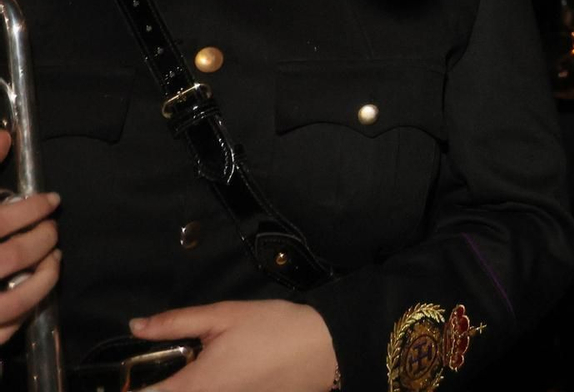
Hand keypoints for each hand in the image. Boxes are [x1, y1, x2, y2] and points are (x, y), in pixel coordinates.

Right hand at [0, 132, 59, 344]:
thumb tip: (4, 137)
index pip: (1, 221)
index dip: (33, 209)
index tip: (50, 200)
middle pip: (14, 258)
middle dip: (42, 240)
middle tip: (52, 228)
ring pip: (14, 302)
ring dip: (45, 279)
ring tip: (53, 260)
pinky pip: (0, 333)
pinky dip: (22, 315)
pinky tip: (31, 299)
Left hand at [133, 300, 337, 391]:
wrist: (327, 351)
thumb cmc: (273, 329)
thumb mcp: (224, 316)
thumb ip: (175, 323)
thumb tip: (135, 327)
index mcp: (193, 387)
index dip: (127, 388)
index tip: (118, 380)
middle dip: (161, 386)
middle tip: (161, 370)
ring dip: (185, 387)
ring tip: (197, 370)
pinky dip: (211, 389)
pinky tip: (222, 377)